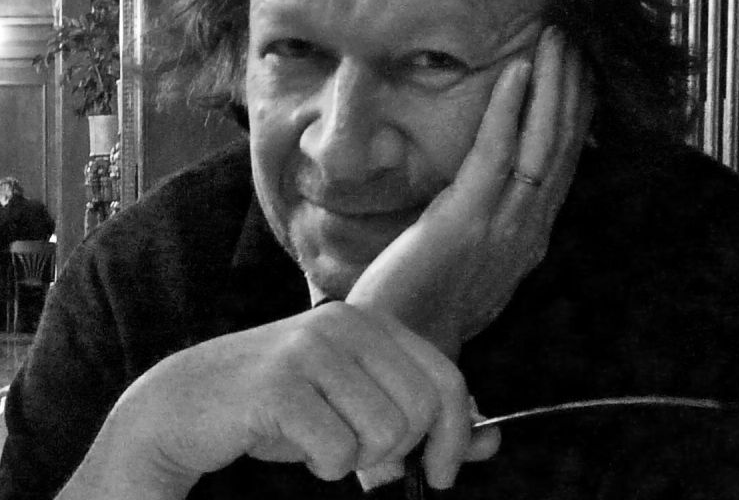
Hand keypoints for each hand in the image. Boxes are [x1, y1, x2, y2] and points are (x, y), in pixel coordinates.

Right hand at [63, 303, 487, 497]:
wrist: (189, 402)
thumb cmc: (282, 406)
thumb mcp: (357, 404)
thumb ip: (420, 417)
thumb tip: (492, 438)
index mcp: (370, 321)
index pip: (445, 378)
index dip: (455, 434)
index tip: (440, 473)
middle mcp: (345, 323)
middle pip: (420, 409)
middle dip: (399, 451)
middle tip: (361, 456)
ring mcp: (311, 349)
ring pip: (384, 434)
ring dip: (356, 459)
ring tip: (321, 440)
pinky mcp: (280, 386)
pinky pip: (337, 454)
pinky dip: (323, 467)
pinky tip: (295, 444)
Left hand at [348, 26, 592, 355]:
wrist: (398, 343)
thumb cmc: (427, 293)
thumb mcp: (474, 249)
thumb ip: (491, 212)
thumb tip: (492, 170)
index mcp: (530, 232)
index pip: (564, 160)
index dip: (576, 112)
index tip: (580, 71)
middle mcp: (529, 228)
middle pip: (562, 145)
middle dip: (572, 87)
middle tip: (574, 39)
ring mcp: (503, 225)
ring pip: (542, 143)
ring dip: (552, 86)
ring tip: (556, 40)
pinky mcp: (466, 221)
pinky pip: (496, 155)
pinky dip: (509, 110)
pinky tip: (516, 71)